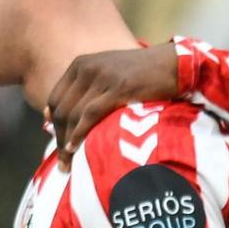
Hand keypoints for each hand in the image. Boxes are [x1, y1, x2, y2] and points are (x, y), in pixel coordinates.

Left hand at [45, 41, 182, 149]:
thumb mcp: (107, 76)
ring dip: (67, 142)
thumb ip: (84, 93)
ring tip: (68, 163)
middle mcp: (87, 68)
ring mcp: (102, 76)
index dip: (53, 124)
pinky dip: (80, 133)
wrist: (175, 64)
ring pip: (73, 114)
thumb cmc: (143, 76)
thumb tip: (55, 119)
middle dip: (59, 138)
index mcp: (80, 64)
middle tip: (62, 162)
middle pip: (62, 109)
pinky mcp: (119, 87)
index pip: (56, 99)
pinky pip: (90, 114)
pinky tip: (76, 148)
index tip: (55, 142)